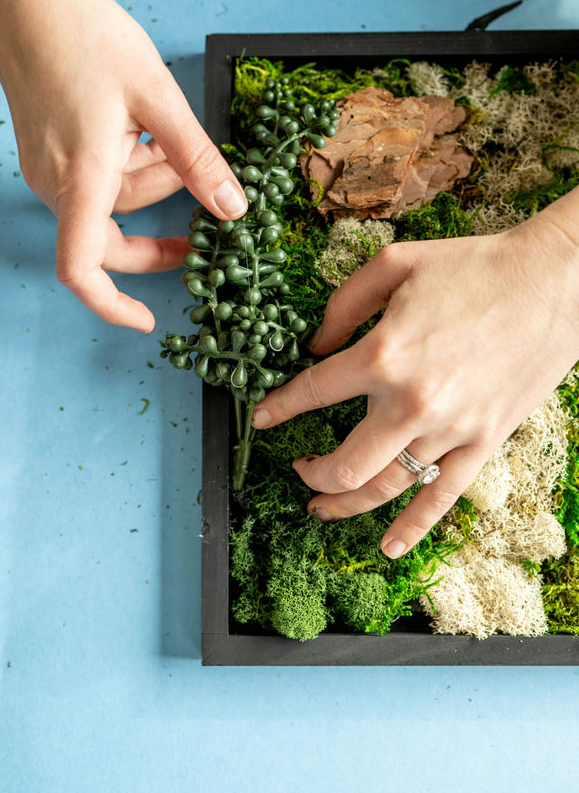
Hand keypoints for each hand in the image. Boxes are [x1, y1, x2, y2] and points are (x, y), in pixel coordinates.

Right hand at [0, 0, 245, 330]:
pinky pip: (96, 180)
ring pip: (111, 203)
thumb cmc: (85, 33)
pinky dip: (128, 167)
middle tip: (204, 226)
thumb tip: (233, 209)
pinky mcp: (48, 151)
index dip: (112, 305)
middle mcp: (57, 182)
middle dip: (158, 236)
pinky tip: (141, 129)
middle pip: (110, 239)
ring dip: (150, 182)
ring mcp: (48, 167)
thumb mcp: (158, 97)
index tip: (145, 321)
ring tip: (166, 135)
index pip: (83, 267)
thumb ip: (197, 158)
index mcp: (81, 177)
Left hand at [252, 199, 578, 556]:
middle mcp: (411, 404)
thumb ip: (343, 304)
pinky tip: (389, 547)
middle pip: (343, 464)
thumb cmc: (474, 267)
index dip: (279, 407)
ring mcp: (450, 431)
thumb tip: (314, 345)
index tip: (260, 416)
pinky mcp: (484, 442)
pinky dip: (413, 528)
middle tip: (297, 465)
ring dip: (344, 504)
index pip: (312, 393)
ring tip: (319, 508)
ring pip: (386, 488)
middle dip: (310, 472)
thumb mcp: (395, 264)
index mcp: (383, 356)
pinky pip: (442, 497)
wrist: (552, 283)